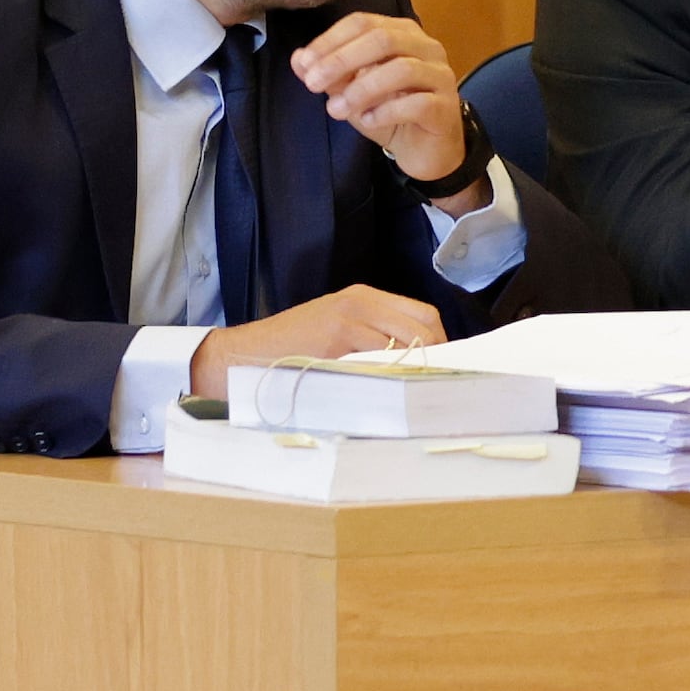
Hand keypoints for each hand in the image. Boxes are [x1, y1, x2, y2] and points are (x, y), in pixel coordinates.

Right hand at [190, 282, 446, 396]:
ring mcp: (347, 322)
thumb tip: (417, 359)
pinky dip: (390, 378)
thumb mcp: (333, 327)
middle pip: (424, 326)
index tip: (447, 365)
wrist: (242, 355)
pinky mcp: (334, 344)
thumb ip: (371, 333)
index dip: (442, 341)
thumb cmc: (288, 348)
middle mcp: (359, 303)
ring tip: (419, 392)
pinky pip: (378, 362)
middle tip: (440, 382)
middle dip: (439, 356)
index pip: (423, 314)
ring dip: (417, 370)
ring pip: (405, 345)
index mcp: (362, 296)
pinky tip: (391, 394)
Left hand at [287, 13, 489, 209]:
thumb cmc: (389, 113)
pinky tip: (367, 121)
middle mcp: (426, 47)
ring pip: (402, 69)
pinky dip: (385, 111)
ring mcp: (440, 76)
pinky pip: (416, 104)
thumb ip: (329, 74)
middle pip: (383, 39)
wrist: (424, 151)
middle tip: (312, 84)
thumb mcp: (351, 92)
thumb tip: (299, 59)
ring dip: (361, 90)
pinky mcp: (446, 108)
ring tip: (335, 110)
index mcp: (402, 33)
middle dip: (341, 60)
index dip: (330, 40)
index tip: (305, 64)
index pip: (363, 22)